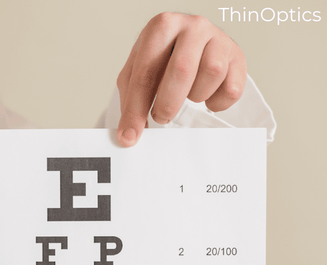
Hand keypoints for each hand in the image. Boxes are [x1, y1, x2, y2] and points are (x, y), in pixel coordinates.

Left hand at [117, 13, 246, 146]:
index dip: (136, 109)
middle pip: (182, 70)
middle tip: (161, 117)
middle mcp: (192, 26)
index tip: (130, 136)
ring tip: (187, 94)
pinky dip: (217, 101)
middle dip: (168, 103)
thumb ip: (130, 101)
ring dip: (195, 95)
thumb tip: (129, 136)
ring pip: (212, 72)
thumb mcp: (137, 71)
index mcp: (161, 26)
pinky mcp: (237, 55)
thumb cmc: (161, 59)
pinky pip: (232, 88)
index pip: (146, 73)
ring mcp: (218, 37)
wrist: (191, 43)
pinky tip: (207, 97)